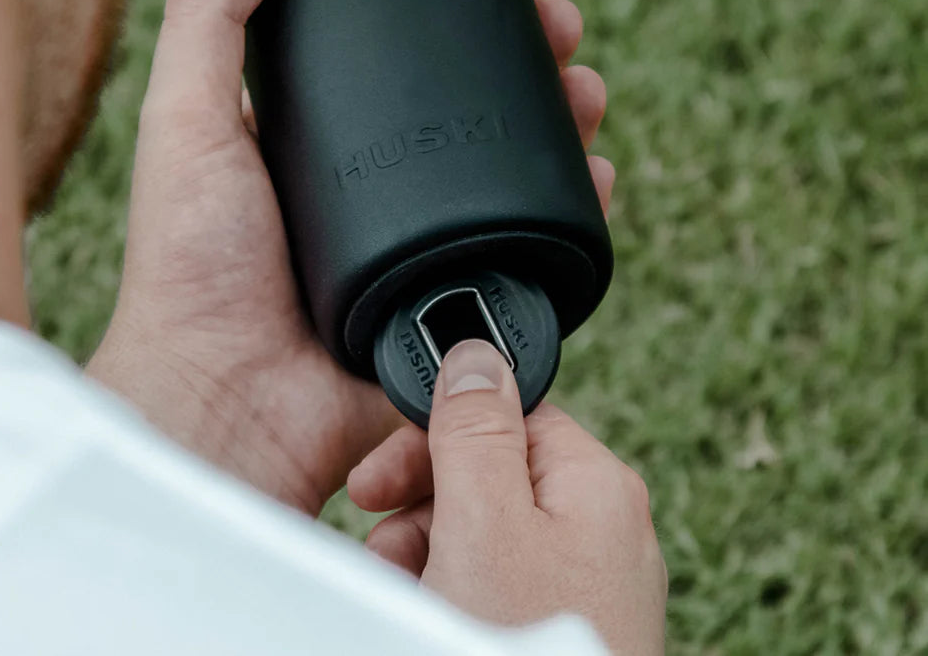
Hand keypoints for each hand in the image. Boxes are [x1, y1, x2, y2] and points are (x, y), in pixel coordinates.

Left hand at [88, 0, 615, 516]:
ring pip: (506, 174)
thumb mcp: (187, 118)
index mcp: (313, 141)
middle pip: (465, 110)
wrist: (225, 405)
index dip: (447, 19)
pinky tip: (592, 180)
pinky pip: (523, 251)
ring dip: (557, 128)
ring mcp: (416, 245)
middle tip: (563, 30)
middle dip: (523, 65)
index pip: (395, 61)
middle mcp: (370, 189)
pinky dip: (564, 215)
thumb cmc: (189, 269)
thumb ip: (210, 14)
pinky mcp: (451, 300)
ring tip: (589, 92)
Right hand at [348, 340, 666, 653]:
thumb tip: (476, 351)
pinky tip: (427, 606)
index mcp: (596, 483)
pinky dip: (454, 583)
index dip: (433, 435)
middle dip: (423, 496)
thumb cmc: (517, 648)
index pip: (506, 413)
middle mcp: (602, 527)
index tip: (379, 471)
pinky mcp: (567, 624)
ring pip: (490, 527)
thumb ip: (475, 427)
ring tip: (400, 582)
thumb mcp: (483, 523)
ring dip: (428, 544)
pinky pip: (503, 578)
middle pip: (493, 469)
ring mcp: (589, 583)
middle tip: (374, 526)